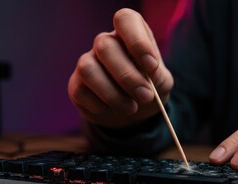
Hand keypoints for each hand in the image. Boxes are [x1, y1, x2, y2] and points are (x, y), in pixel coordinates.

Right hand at [68, 8, 172, 128]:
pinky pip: (81, 92)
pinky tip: (115, 111)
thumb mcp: (161, 82)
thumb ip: (157, 77)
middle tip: (146, 96)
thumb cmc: (149, 87)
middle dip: (128, 76)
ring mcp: (88, 62)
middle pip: (105, 46)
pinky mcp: (76, 85)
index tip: (152, 66)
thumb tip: (148, 77)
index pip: (125, 19)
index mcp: (130, 34)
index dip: (138, 41)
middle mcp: (105, 42)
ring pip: (88, 68)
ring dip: (113, 94)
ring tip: (132, 108)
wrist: (135, 111)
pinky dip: (102, 107)